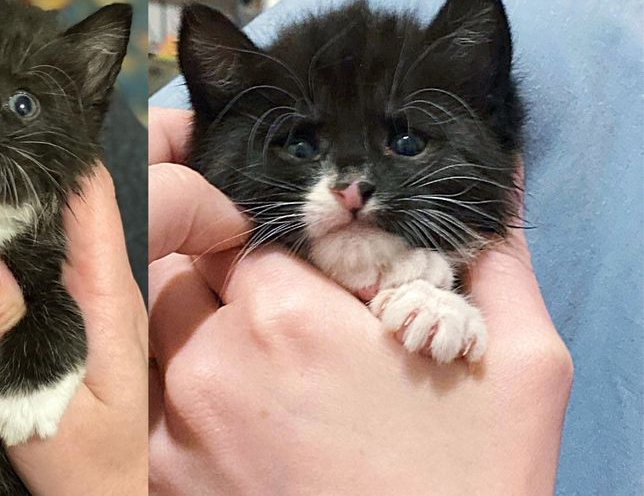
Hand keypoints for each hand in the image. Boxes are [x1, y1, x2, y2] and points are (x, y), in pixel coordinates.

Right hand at [0, 165, 147, 494]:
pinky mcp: (75, 311)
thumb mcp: (42, 404)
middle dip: (31, 166)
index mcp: (106, 296)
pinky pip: (50, 256)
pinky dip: (16, 234)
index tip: (14, 126)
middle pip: (77, 200)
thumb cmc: (83, 460)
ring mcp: (90, 295)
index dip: (61, 156)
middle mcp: (104, 284)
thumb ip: (13, 337)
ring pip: (60, 225)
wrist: (104, 493)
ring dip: (21, 196)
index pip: (95, 200)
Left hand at [147, 108, 572, 493]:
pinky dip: (165, 384)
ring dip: (182, 324)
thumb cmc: (476, 485)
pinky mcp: (162, 478)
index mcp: (288, 316)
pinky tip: (220, 404)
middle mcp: (211, 362)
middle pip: (176, 267)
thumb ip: (496, 261)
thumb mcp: (522, 366)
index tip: (286, 259)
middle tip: (263, 302)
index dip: (259, 233)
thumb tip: (491, 195)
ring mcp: (173, 426)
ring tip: (243, 356)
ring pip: (148, 328)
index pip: (236, 226)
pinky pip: (139, 397)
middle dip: (212, 270)